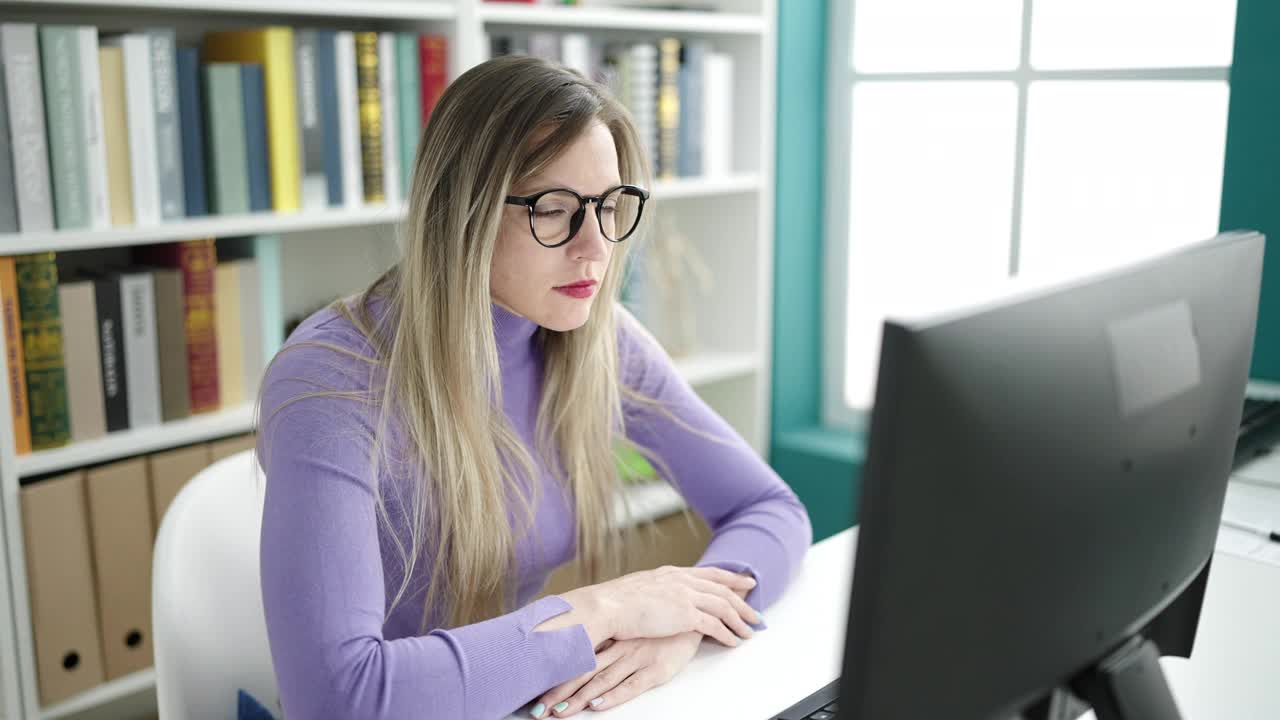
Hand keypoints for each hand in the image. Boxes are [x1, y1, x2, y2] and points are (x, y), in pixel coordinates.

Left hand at [533, 632, 703, 716]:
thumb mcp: (629, 630)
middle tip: (537, 710)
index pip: (576, 659)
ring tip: (559, 712)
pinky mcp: (656, 668)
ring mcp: (637, 657)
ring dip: (578, 698)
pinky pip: (631, 685)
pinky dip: (613, 696)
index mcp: (611, 638)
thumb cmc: (659, 626)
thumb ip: (606, 641)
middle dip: (558, 693)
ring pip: (602, 680)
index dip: (555, 676)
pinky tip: (597, 704)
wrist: (692, 616)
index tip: (534, 691)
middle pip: (583, 673)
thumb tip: (577, 652)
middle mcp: (619, 647)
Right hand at [537, 566, 759, 648]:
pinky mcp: (685, 615)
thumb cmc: (613, 602)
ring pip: (723, 606)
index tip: (745, 581)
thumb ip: (653, 591)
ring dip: (739, 620)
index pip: (709, 573)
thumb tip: (655, 598)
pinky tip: (734, 641)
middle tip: (756, 612)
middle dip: (743, 601)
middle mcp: (682, 581)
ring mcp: (685, 596)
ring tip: (750, 631)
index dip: (730, 578)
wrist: (606, 606)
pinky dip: (727, 633)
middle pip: (722, 589)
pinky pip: (715, 625)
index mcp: (671, 573)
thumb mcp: (637, 589)